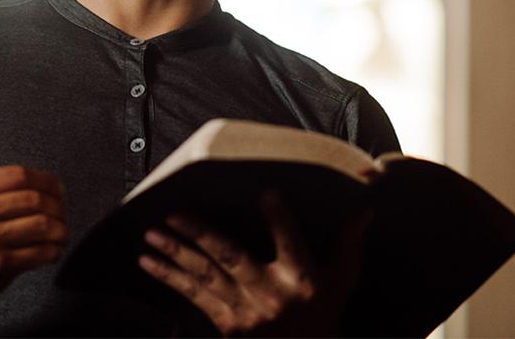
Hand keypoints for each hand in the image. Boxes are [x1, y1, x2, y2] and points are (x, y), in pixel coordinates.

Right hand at [0, 102, 66, 329]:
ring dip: (60, 228)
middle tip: (62, 209)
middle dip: (57, 204)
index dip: (45, 180)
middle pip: (33, 199)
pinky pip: (38, 254)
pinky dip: (53, 251)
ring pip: (41, 226)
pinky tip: (53, 249)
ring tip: (61, 230)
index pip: (18, 175)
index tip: (56, 188)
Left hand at [138, 191, 369, 336]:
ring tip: (150, 233)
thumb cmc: (325, 314)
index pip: (290, 241)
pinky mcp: (228, 326)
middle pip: (231, 256)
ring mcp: (247, 313)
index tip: (264, 190)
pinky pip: (194, 297)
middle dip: (199, 233)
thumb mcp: (342, 281)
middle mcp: (272, 296)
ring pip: (206, 276)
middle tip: (171, 212)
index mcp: (302, 280)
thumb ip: (349, 243)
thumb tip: (367, 208)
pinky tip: (147, 261)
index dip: (279, 217)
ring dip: (175, 253)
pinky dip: (170, 277)